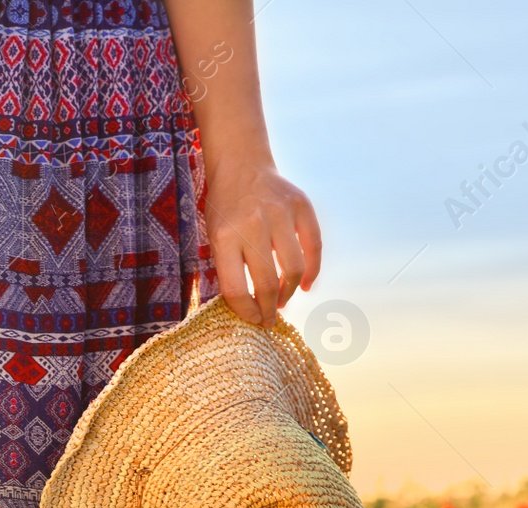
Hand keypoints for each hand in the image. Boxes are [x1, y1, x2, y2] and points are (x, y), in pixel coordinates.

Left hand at [204, 162, 321, 325]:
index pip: (236, 289)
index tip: (252, 320)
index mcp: (224, 237)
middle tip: (269, 318)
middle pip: (266, 283)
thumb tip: (250, 306)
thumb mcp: (214, 237)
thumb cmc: (224, 210)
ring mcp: (280, 214)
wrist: (242, 166)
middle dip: (268, 309)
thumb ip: (228, 268)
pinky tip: (305, 285)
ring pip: (294, 269)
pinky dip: (312, 271)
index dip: (246, 312)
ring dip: (289, 292)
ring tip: (283, 300)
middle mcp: (253, 225)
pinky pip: (314, 246)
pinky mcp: (302, 206)